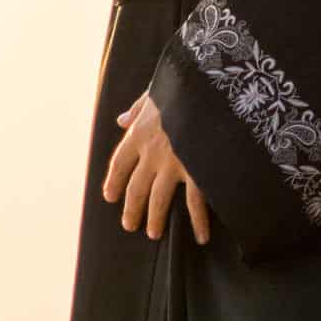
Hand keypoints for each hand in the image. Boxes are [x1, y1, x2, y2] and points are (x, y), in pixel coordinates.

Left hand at [103, 88, 211, 244]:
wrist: (210, 87)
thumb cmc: (185, 84)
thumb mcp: (156, 90)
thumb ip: (138, 108)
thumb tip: (121, 119)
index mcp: (140, 131)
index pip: (120, 162)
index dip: (114, 181)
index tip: (110, 196)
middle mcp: (152, 152)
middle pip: (136, 188)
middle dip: (131, 208)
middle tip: (129, 224)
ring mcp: (174, 164)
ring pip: (158, 199)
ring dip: (155, 218)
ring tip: (152, 233)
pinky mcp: (198, 170)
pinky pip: (195, 203)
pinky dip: (198, 222)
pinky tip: (200, 236)